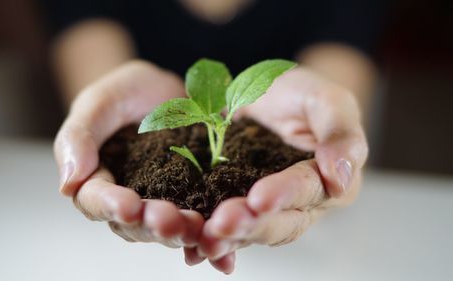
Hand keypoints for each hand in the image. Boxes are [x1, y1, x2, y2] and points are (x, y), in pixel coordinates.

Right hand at [54, 60, 203, 248]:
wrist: (166, 90)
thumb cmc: (125, 92)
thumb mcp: (100, 102)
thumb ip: (79, 136)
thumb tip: (67, 183)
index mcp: (97, 180)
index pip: (96, 200)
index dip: (111, 205)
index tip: (128, 206)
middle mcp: (128, 199)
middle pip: (134, 224)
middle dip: (153, 225)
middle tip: (171, 223)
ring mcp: (162, 202)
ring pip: (167, 228)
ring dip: (182, 233)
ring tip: (199, 228)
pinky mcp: (193, 198)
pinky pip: (200, 219)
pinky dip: (210, 235)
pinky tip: (223, 247)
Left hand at [193, 67, 368, 272]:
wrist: (263, 96)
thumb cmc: (300, 94)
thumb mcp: (325, 98)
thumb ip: (340, 131)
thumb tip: (341, 179)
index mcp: (331, 180)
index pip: (310, 190)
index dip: (286, 195)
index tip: (260, 199)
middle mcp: (302, 204)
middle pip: (280, 222)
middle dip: (251, 225)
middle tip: (222, 224)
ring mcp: (269, 210)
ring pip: (252, 231)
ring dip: (229, 238)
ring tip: (206, 238)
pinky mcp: (240, 207)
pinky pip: (228, 227)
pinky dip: (211, 238)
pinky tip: (193, 246)